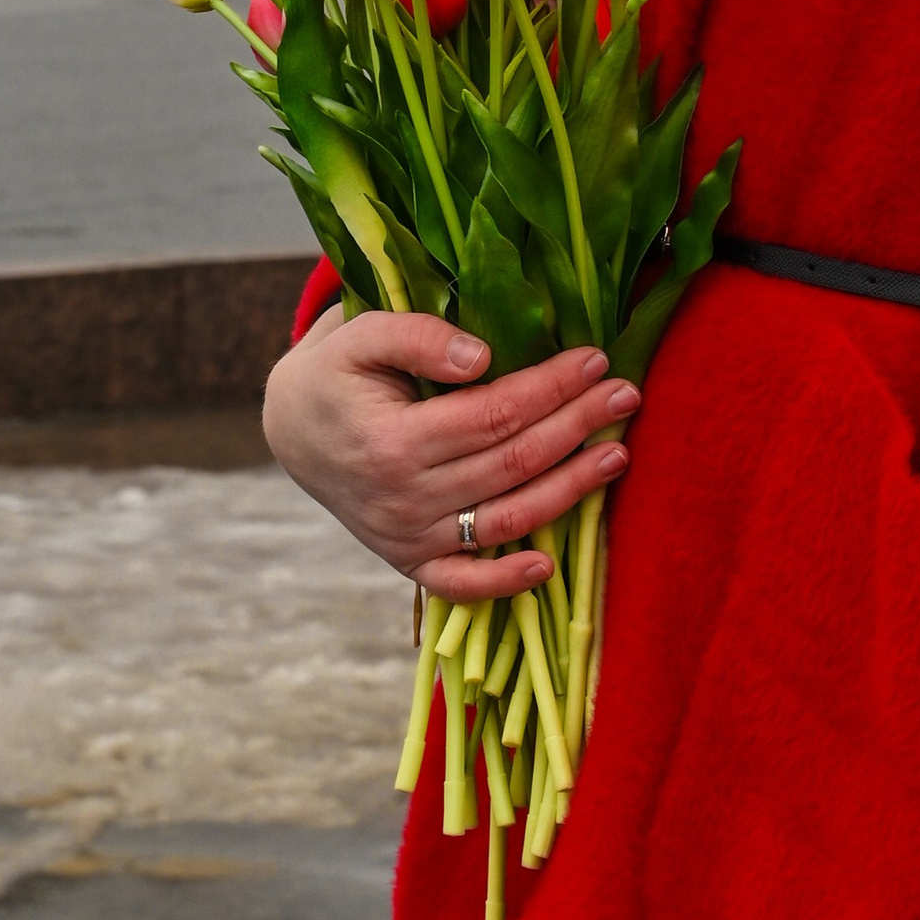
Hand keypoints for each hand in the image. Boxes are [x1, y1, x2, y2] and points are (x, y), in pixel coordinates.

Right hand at [263, 306, 638, 599]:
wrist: (292, 428)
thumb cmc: (338, 371)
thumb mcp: (360, 334)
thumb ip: (417, 336)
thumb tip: (482, 357)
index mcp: (392, 441)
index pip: (495, 415)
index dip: (551, 388)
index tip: (596, 359)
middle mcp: (402, 498)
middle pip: (512, 463)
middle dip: (577, 426)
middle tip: (627, 393)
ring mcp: (406, 537)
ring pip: (505, 519)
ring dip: (570, 491)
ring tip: (619, 454)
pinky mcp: (408, 562)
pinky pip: (460, 585)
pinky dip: (504, 583)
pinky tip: (548, 565)